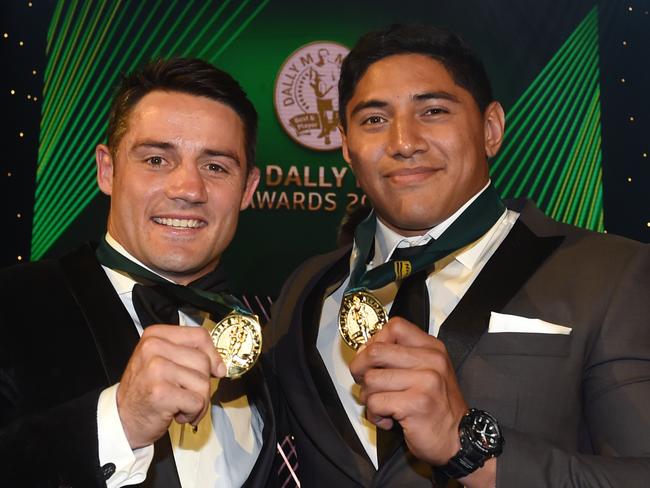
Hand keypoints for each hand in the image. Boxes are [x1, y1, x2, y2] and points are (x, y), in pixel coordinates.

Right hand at [116, 325, 225, 448]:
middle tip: (186, 394)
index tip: (215, 369)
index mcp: (155, 335)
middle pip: (204, 361)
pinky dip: (193, 413)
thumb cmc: (146, 390)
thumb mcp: (163, 361)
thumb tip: (220, 366)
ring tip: (180, 404)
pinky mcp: (161, 392)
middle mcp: (153, 347)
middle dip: (202, 383)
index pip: (200, 335)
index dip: (213, 354)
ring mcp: (156, 369)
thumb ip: (189, 355)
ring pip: (203, 382)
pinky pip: (197, 401)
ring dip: (198, 401)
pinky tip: (177, 413)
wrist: (122, 419)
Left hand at [349, 317, 466, 465]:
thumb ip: (400, 357)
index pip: (395, 327)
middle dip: (360, 370)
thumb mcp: (426, 372)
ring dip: (368, 397)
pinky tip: (388, 420)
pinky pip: (376, 402)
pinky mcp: (417, 404)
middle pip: (375, 351)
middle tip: (366, 385)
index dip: (374, 342)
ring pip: (371, 379)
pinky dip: (375, 415)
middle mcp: (432, 361)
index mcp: (432, 348)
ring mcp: (426, 381)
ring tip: (382, 406)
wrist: (460, 440)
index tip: (372, 360)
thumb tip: (364, 351)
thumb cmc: (437, 408)